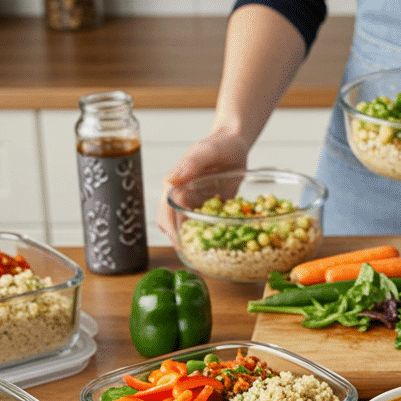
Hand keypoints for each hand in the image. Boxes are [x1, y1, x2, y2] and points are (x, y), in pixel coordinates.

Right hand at [156, 130, 250, 245]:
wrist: (234, 143)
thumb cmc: (218, 144)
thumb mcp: (205, 152)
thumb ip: (189, 164)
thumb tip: (170, 180)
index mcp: (174, 185)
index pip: (165, 213)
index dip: (171, 230)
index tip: (181, 245)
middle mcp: (180, 197)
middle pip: (171, 225)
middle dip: (180, 241)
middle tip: (195, 256)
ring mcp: (193, 204)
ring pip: (186, 228)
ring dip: (193, 241)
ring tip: (207, 255)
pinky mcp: (207, 208)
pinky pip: (204, 225)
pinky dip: (209, 235)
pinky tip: (221, 244)